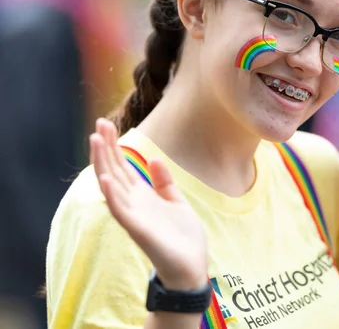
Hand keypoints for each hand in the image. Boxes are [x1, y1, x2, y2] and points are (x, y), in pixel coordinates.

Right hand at [91, 118, 207, 289]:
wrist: (191, 266)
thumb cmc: (182, 237)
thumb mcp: (176, 202)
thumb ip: (164, 182)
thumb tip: (154, 159)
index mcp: (142, 195)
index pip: (122, 165)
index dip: (114, 145)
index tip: (105, 124)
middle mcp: (133, 203)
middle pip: (114, 170)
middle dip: (106, 148)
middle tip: (98, 124)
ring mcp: (134, 216)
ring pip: (112, 186)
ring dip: (103, 164)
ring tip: (96, 141)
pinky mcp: (138, 230)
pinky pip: (121, 211)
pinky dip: (112, 195)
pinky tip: (106, 179)